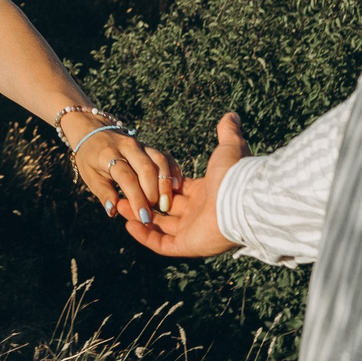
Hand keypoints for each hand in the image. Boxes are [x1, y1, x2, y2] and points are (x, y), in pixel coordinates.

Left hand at [71, 125, 182, 225]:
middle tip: (155, 213)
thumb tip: (113, 211)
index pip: (127, 178)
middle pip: (147, 169)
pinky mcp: (150, 147)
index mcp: (109, 154)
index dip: (137, 198)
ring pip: (160, 161)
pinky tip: (176, 187)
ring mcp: (141, 145)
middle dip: (153, 193)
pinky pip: (166, 157)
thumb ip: (103, 193)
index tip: (143, 217)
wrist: (93, 132)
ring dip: (165, 184)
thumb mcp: (90, 176)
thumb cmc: (91, 159)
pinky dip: (173, 171)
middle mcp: (127, 147)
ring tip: (166, 204)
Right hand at [123, 111, 245, 257]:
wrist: (242, 199)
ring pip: (161, 228)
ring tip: (119, 208)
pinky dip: (145, 236)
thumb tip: (232, 115)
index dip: (159, 185)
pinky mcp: (189, 245)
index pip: (178, 191)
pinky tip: (128, 224)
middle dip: (144, 202)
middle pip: (166, 211)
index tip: (139, 177)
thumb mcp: (228, 147)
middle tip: (123, 195)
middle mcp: (199, 214)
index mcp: (206, 193)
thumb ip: (227, 132)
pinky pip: (162, 244)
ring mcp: (193, 232)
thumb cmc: (235, 174)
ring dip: (140, 218)